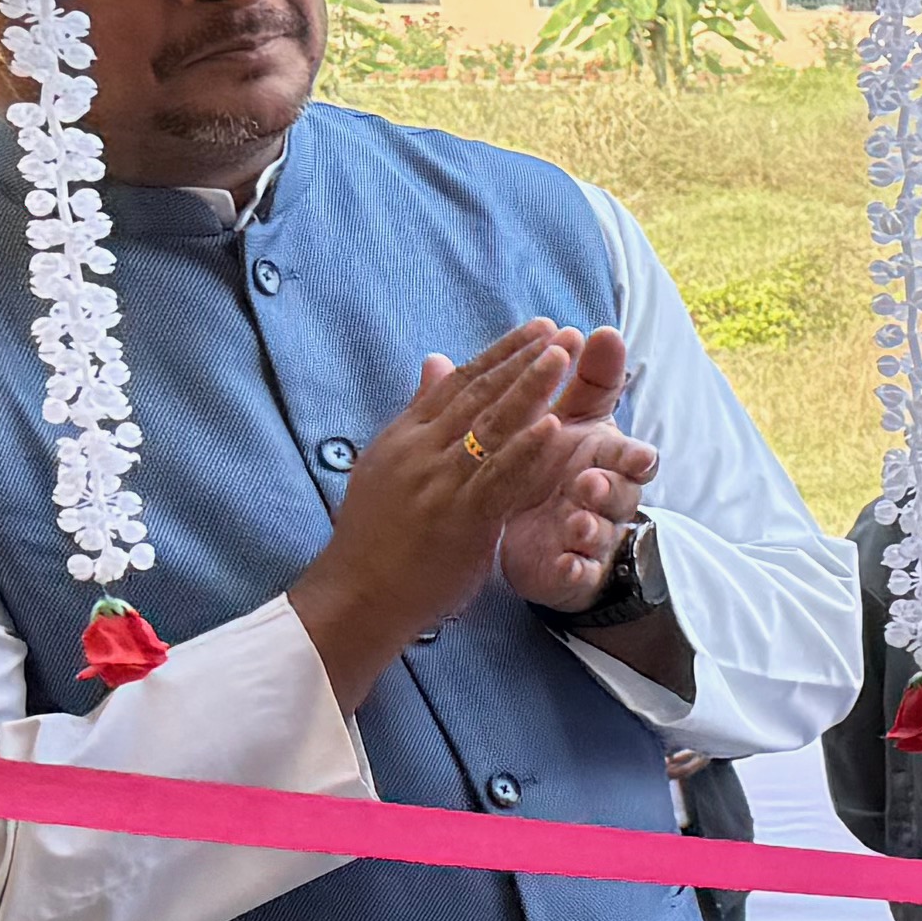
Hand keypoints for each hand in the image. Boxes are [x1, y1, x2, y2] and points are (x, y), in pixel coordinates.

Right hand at [284, 323, 608, 702]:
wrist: (357, 592)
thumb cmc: (376, 536)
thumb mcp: (389, 464)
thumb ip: (419, 414)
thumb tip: (436, 361)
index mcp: (406, 437)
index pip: (459, 383)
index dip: (501, 353)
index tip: (537, 328)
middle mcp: (421, 451)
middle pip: (478, 394)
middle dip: (523, 358)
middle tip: (562, 329)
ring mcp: (439, 482)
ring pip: (491, 425)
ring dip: (530, 387)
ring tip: (564, 356)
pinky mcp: (459, 517)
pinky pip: (497, 478)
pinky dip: (525, 449)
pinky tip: (553, 426)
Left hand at [490, 320, 661, 614]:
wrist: (528, 528)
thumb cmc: (554, 463)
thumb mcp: (572, 417)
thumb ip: (587, 379)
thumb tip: (602, 329)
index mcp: (605, 460)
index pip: (635, 457)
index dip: (637, 457)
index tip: (635, 456)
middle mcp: (605, 498)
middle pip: (623, 496)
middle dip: (609, 490)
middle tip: (588, 483)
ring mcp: (589, 536)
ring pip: (601, 534)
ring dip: (591, 528)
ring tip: (574, 523)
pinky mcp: (570, 570)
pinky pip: (577, 574)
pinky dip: (573, 570)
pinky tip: (563, 564)